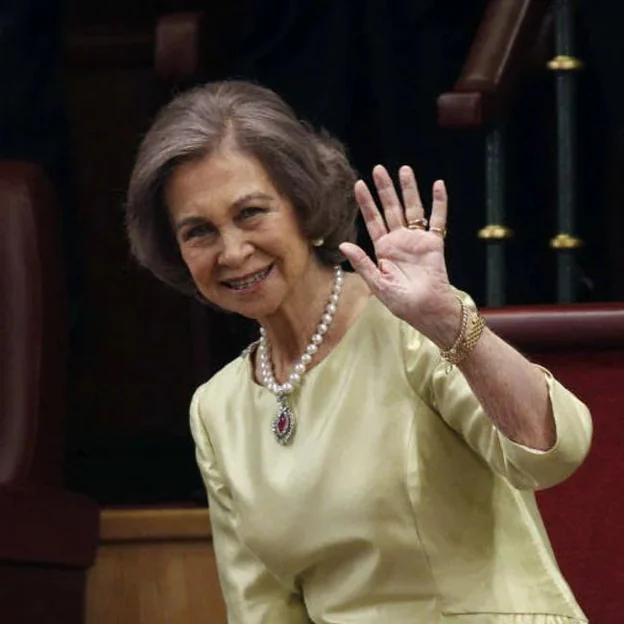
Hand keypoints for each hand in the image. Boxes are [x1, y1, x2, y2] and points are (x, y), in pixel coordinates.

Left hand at [339, 165, 459, 347]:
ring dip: (409, 190)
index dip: (366, 203)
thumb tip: (343, 244)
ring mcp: (417, 240)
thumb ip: (362, 263)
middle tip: (378, 168)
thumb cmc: (401, 303)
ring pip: (413, 208)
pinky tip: (438, 185)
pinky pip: (438, 219)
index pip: (372, 220)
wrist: (427, 311)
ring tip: (404, 169)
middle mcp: (399, 241)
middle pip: (391, 209)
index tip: (359, 184)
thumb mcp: (376, 284)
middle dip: (384, 189)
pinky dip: (439, 203)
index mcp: (383, 250)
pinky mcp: (434, 243)